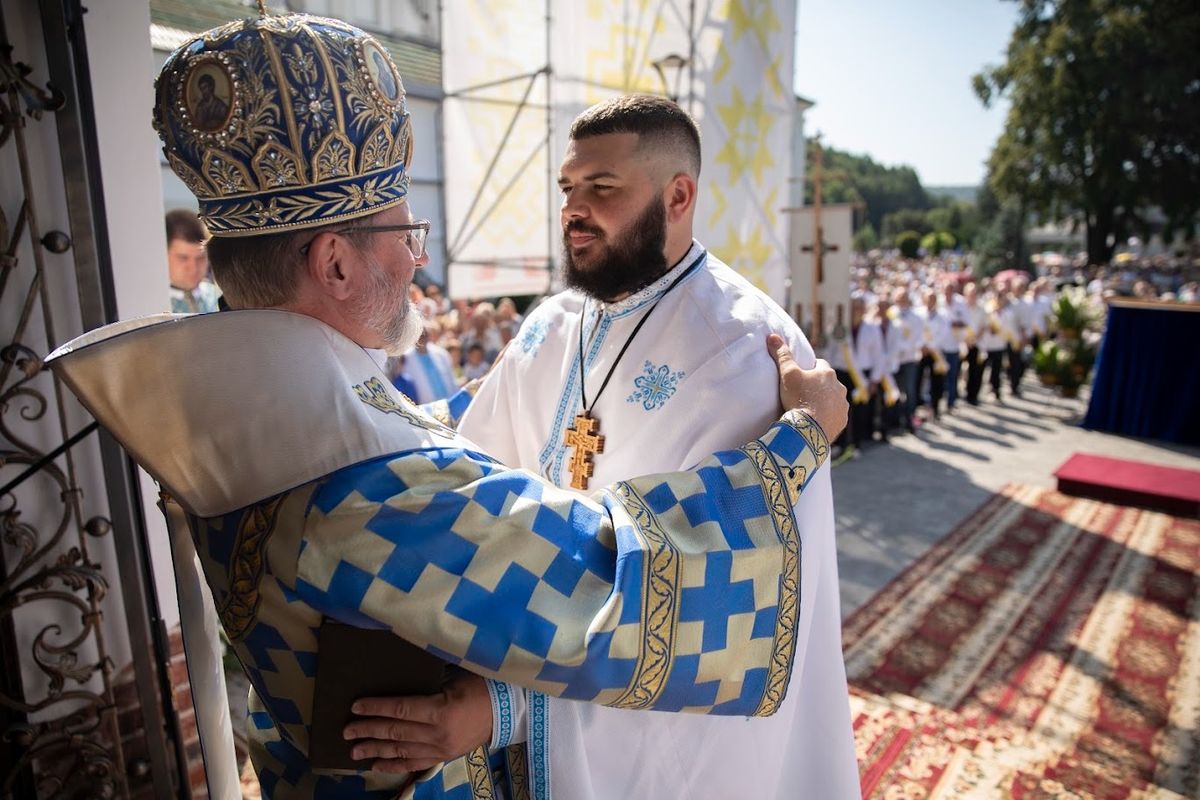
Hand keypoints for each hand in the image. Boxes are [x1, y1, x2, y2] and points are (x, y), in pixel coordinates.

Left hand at [342, 671, 492, 773]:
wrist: (507, 712)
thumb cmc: (482, 686)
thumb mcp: (456, 676)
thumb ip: (429, 679)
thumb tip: (399, 674)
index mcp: (441, 710)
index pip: (400, 710)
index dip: (376, 708)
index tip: (356, 706)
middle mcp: (437, 733)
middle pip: (396, 732)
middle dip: (368, 730)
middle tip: (346, 730)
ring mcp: (440, 749)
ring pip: (401, 751)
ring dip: (375, 750)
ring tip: (354, 750)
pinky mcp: (443, 757)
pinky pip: (414, 764)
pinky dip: (394, 765)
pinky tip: (377, 765)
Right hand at [768, 334, 847, 440]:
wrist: (808, 430)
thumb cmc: (798, 398)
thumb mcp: (787, 374)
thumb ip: (781, 354)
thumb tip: (773, 336)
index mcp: (827, 373)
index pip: (819, 365)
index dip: (809, 369)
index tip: (800, 376)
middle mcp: (840, 387)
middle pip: (828, 383)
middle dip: (818, 386)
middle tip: (802, 393)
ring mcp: (842, 405)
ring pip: (833, 399)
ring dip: (824, 401)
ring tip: (809, 409)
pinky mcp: (842, 421)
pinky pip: (835, 416)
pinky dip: (827, 416)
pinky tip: (816, 421)